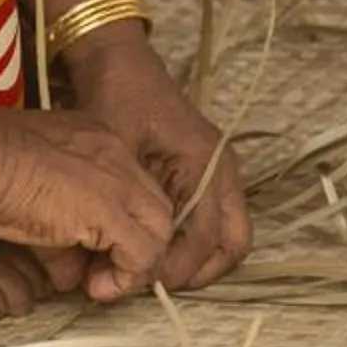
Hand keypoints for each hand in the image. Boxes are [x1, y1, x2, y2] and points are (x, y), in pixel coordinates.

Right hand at [0, 109, 174, 303]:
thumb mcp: (32, 196)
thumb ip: (61, 231)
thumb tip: (71, 273)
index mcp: (98, 143)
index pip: (132, 192)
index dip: (120, 230)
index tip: (96, 255)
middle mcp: (118, 157)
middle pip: (154, 210)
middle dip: (135, 249)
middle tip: (102, 275)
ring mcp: (119, 182)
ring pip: (159, 231)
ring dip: (134, 266)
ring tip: (101, 286)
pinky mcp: (111, 211)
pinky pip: (143, 254)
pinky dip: (126, 277)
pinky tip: (97, 289)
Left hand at [62, 27, 250, 291]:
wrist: (119, 61)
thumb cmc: (115, 98)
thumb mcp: (116, 148)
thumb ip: (122, 204)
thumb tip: (113, 261)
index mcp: (207, 163)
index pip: (208, 237)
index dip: (175, 267)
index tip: (138, 281)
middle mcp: (222, 172)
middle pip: (233, 245)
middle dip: (196, 273)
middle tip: (151, 285)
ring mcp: (218, 174)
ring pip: (226, 238)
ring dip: (194, 262)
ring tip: (148, 272)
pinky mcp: (204, 176)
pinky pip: (211, 223)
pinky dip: (189, 244)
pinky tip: (151, 248)